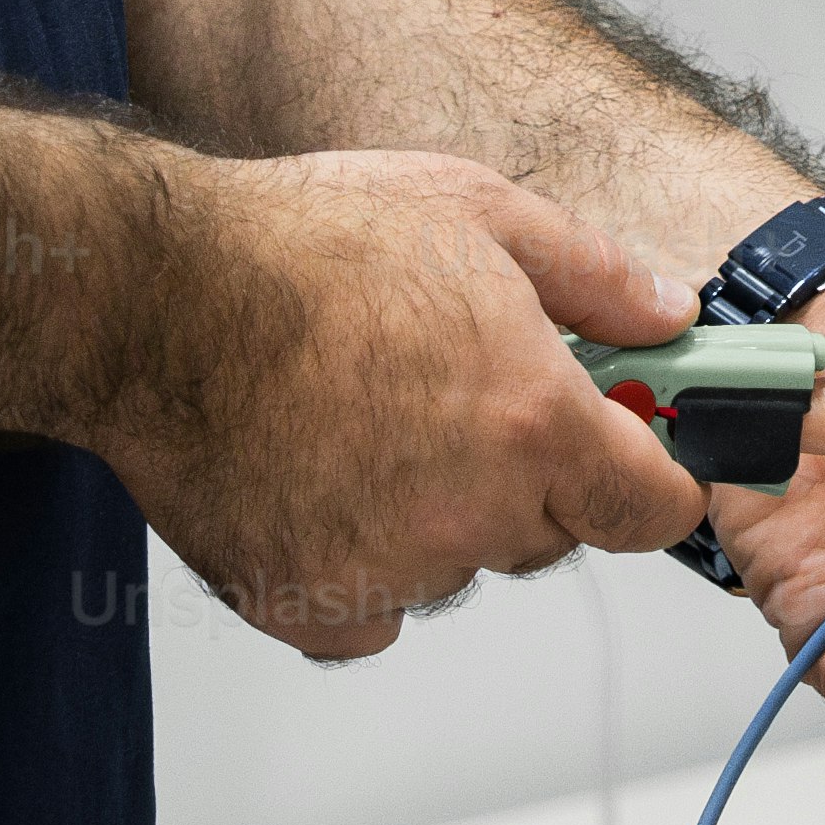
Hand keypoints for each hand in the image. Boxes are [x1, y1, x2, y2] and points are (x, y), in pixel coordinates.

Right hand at [101, 147, 704, 657]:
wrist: (158, 297)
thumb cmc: (302, 245)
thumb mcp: (478, 212)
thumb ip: (595, 276)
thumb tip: (667, 314)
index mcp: (533, 422)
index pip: (653, 510)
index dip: (654, 481)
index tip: (637, 461)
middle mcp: (471, 513)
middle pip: (549, 534)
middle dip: (528, 476)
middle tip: (457, 397)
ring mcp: (388, 571)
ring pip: (454, 567)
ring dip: (434, 516)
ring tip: (363, 420)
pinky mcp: (307, 605)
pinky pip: (372, 612)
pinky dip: (356, 565)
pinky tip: (318, 481)